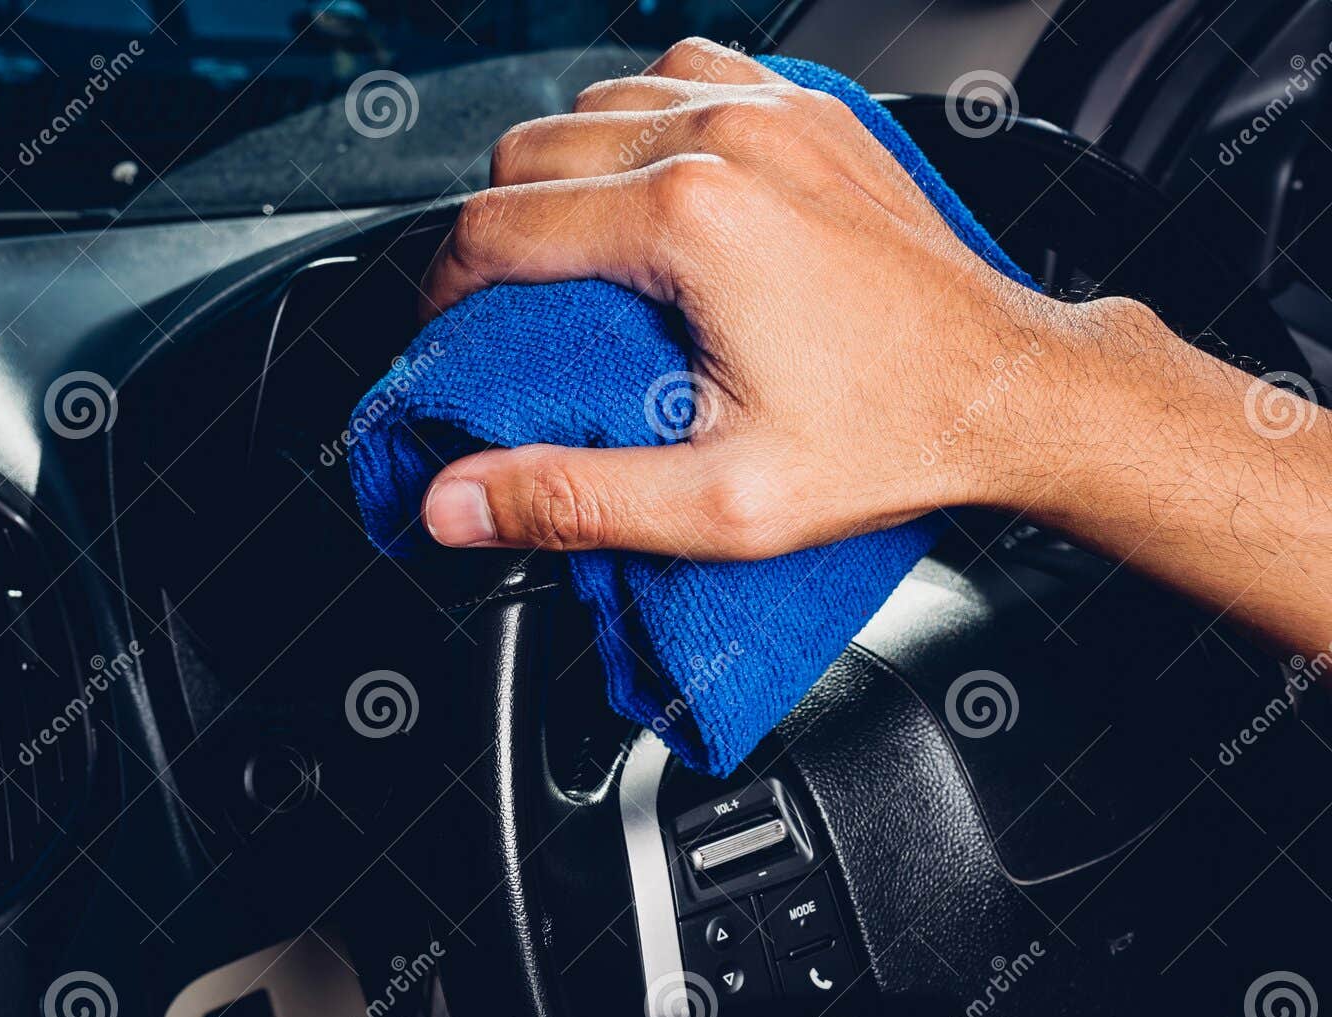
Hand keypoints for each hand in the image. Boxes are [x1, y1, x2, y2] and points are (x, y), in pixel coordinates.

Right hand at [418, 38, 1131, 558]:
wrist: (1011, 389)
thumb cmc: (891, 436)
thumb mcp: (722, 501)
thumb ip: (572, 497)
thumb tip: (457, 502)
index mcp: (690, 219)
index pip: (498, 227)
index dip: (445, 288)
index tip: (448, 334)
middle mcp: (725, 137)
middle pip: (530, 151)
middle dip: (493, 231)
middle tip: (502, 308)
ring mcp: (771, 111)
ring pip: (595, 102)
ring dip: (558, 173)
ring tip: (569, 255)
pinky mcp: (806, 111)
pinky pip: (678, 73)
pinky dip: (638, 121)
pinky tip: (646, 182)